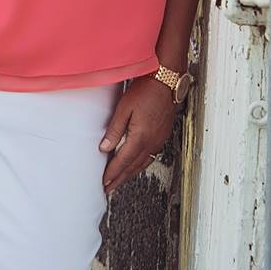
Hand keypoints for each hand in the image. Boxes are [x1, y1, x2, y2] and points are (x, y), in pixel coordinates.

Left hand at [99, 77, 177, 194]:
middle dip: (120, 178)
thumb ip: (114, 130)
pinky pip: (151, 156)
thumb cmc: (144, 91)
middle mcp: (152, 142)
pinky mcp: (162, 136)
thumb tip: (105, 148)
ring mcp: (159, 140)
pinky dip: (141, 164)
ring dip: (131, 173)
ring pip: (143, 163)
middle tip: (109, 188)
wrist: (166, 82)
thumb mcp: (124, 109)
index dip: (113, 173)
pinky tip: (136, 165)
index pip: (124, 161)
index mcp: (141, 137)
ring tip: (120, 180)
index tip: (104, 182)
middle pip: (134, 166)